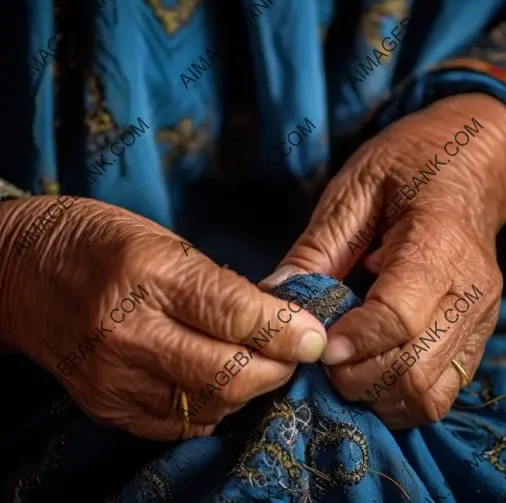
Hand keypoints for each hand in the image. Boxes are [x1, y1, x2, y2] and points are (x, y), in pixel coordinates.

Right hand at [0, 197, 326, 439]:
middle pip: (227, 372)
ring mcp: (113, 376)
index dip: (285, 330)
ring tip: (264, 365)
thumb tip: (277, 321)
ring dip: (250, 389)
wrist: (25, 271)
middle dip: (277, 368)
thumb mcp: (167, 243)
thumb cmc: (104, 242)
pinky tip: (223, 384)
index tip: (316, 337)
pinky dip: (214, 407)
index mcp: (150, 274)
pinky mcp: (105, 405)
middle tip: (296, 353)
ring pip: (209, 404)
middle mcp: (128, 331)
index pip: (235, 313)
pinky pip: (179, 423)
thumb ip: (220, 286)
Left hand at [262, 94, 505, 427]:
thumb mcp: (355, 190)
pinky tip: (371, 365)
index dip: (349, 340)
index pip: (397, 318)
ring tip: (345, 361)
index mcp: (439, 244)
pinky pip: (439, 394)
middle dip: (353, 376)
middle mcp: (471, 292)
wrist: (472, 166)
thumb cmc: (409, 166)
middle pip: (412, 371)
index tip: (314, 342)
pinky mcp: (478, 336)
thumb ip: (317, 248)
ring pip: (427, 396)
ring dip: (374, 393)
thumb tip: (275, 298)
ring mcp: (481, 319)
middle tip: (321, 351)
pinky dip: (396, 395)